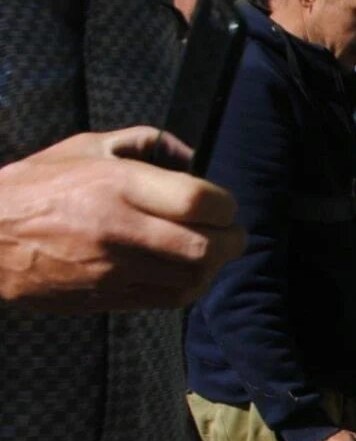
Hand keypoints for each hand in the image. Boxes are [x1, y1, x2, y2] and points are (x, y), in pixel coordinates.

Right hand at [0, 126, 244, 312]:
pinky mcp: (110, 296)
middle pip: (206, 245)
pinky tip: (189, 270)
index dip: (226, 204)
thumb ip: (144, 142)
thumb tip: (192, 155)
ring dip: (214, 266)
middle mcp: (120, 228)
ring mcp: (115, 268)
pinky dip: (191, 285)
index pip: (200, 201)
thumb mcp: (86, 146)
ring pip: (194, 277)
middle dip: (232, 239)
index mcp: (116, 184)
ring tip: (213, 252)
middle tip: (233, 232)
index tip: (224, 204)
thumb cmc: (38, 185)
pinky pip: (170, 298)